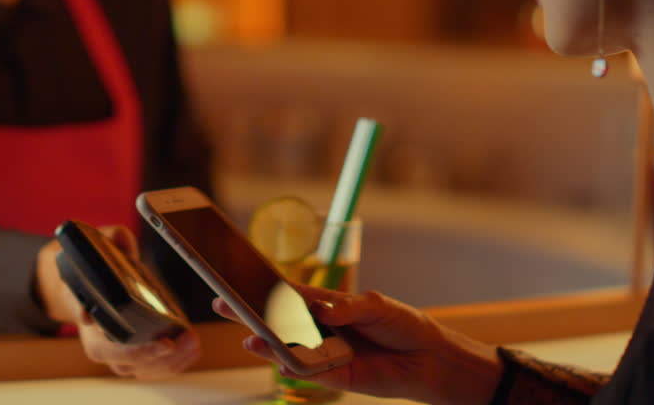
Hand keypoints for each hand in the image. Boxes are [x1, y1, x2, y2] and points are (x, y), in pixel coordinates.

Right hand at [37, 225, 201, 378]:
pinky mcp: (139, 356)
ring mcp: (122, 356)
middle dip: (163, 357)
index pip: (108, 349)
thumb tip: (122, 243)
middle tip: (187, 340)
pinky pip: (156, 367)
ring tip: (194, 341)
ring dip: (175, 361)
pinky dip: (177, 362)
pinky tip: (193, 347)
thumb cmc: (94, 268)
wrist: (89, 285)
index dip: (136, 350)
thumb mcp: (97, 246)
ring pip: (148, 369)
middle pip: (133, 365)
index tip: (163, 342)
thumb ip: (111, 240)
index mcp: (89, 328)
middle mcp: (104, 348)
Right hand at [213, 285, 502, 404]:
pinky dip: (290, 364)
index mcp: (330, 305)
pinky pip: (307, 371)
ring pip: (288, 346)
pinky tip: (276, 356)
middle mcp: (322, 329)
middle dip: (252, 312)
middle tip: (223, 303)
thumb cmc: (403, 325)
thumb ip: (348, 306)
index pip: (291, 294)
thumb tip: (323, 309)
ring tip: (248, 334)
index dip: (266, 286)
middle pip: (281, 320)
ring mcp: (326, 353)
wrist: (430, 358)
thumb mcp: (377, 305)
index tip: (238, 277)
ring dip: (267, 341)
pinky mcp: (335, 377)